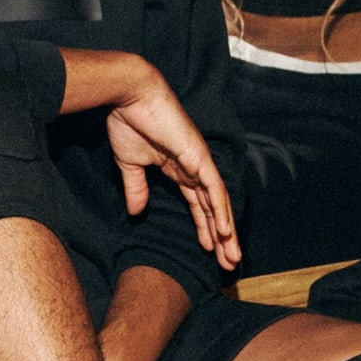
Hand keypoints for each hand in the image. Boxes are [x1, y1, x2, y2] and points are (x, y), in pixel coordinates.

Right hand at [103, 67, 239, 268]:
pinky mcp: (198, 157)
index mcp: (179, 170)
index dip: (205, 228)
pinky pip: (213, 189)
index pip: (198, 205)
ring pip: (218, 203)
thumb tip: (136, 212)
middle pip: (212, 209)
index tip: (210, 251)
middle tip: (228, 263)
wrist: (129, 96)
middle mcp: (194, 169)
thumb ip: (136, 189)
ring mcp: (199, 163)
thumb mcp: (130, 165)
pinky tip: (226, 231)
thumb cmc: (129, 123)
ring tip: (232, 256)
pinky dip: (220, 210)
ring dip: (226, 231)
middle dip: (221, 237)